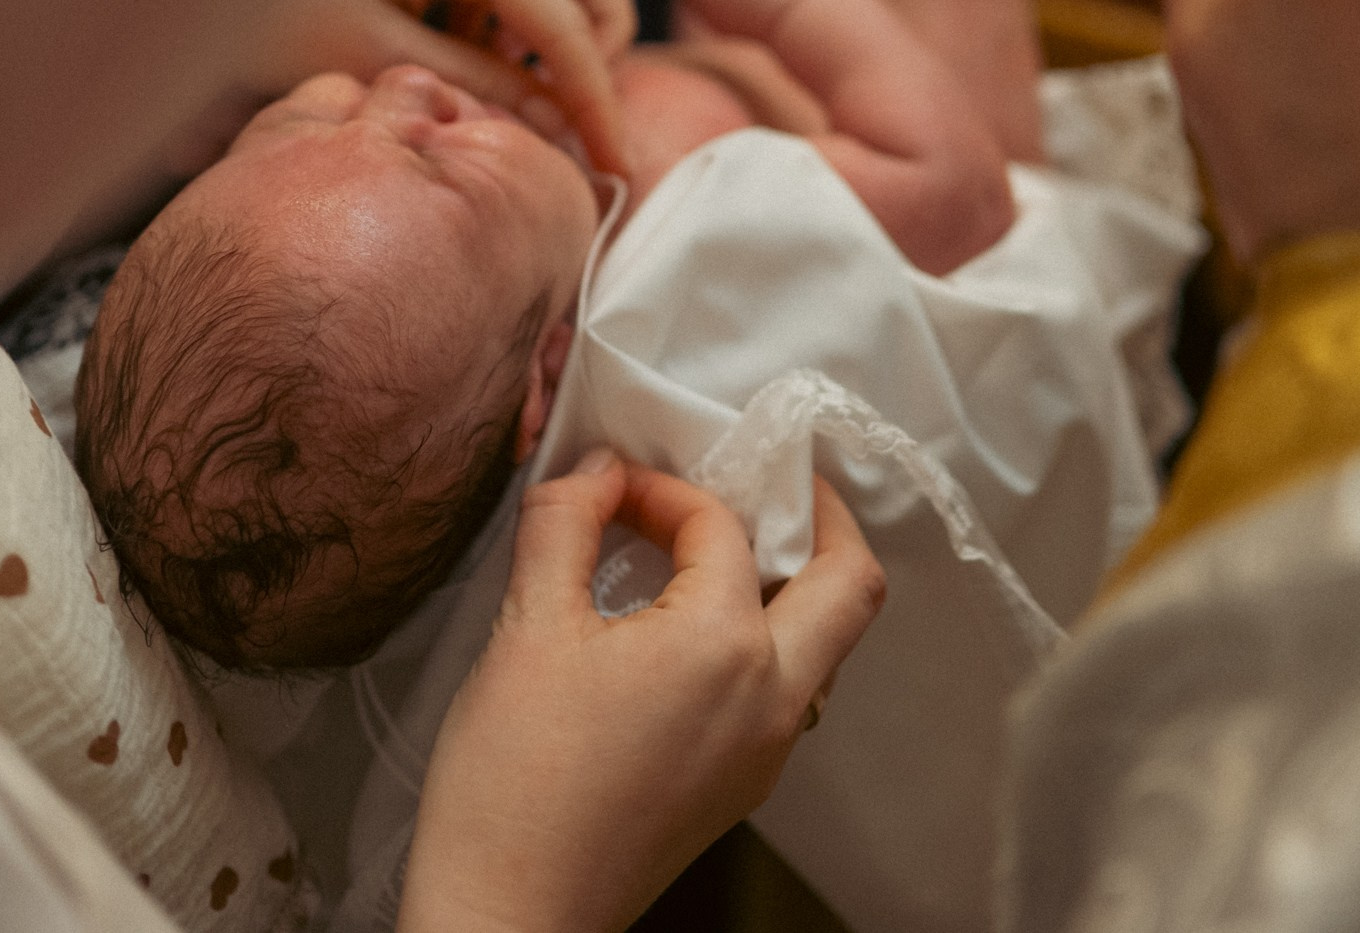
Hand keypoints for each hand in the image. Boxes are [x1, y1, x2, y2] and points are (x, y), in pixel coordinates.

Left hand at [246, 0, 635, 171]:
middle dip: (592, 30)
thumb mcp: (375, 63)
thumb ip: (478, 90)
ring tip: (507, 95)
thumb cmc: (263, 10)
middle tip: (568, 105)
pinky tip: (460, 77)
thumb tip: (558, 127)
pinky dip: (503, 32)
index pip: (562, 15)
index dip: (595, 93)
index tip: (612, 157)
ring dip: (547, 31)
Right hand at [399, 454, 885, 932]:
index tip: (606, 487)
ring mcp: (765, 749)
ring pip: (828, 641)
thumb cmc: (511, 787)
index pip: (720, 526)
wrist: (510, 915)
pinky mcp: (742, 785)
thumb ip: (563, 523)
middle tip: (767, 482)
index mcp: (724, 647)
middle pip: (849, 581)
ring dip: (795, 582)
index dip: (662, 487)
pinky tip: (687, 628)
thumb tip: (594, 470)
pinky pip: (789, 688)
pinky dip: (764, 637)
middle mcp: (770, 697)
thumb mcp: (525, 627)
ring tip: (720, 552)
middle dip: (818, 516)